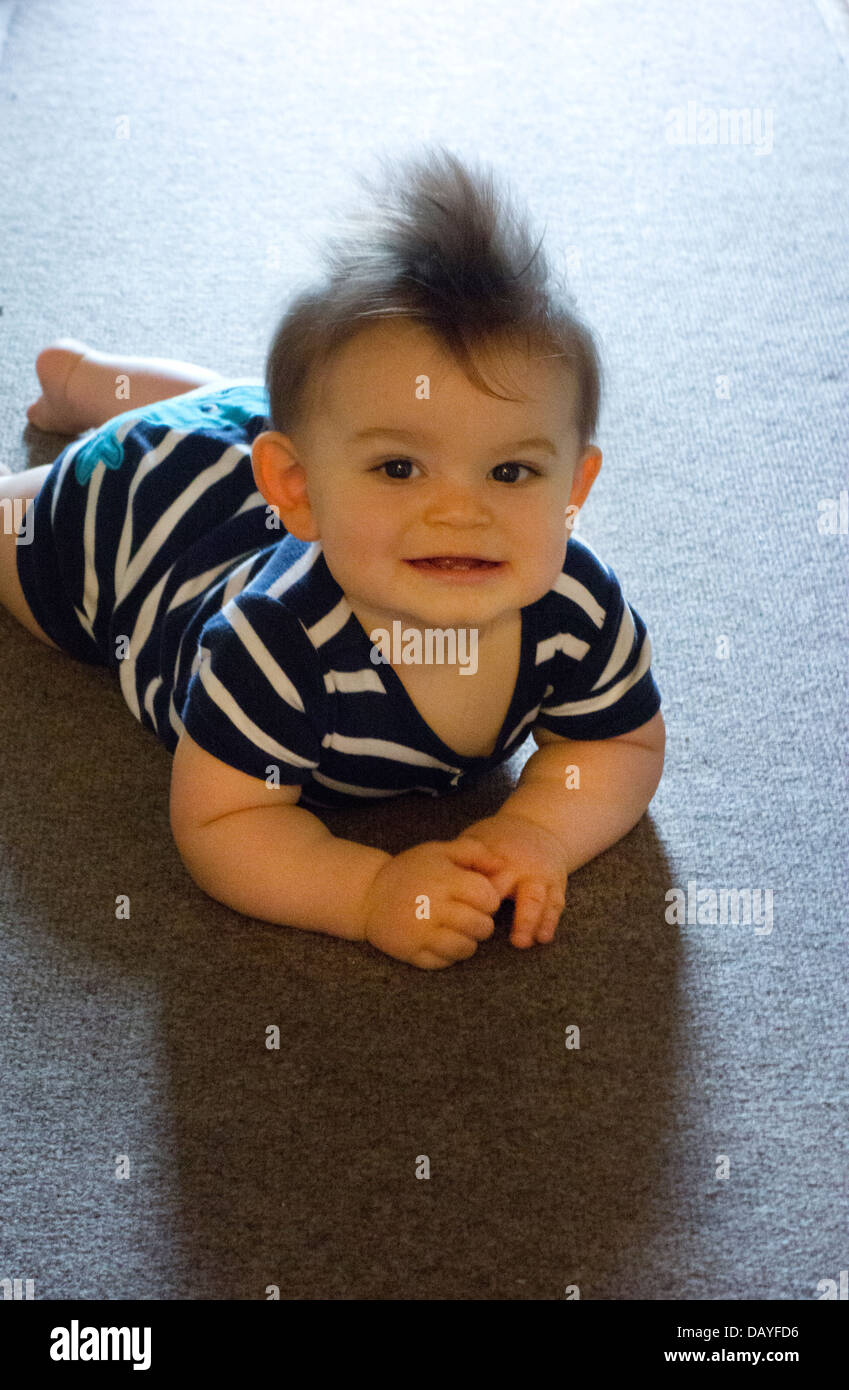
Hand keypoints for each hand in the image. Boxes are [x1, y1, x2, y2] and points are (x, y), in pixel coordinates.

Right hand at [361, 838, 504, 969]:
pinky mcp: (411, 952)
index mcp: (444, 880)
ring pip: (466, 949)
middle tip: (469, 915)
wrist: (367, 894)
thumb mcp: (439, 850)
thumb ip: (473, 852)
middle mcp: (433, 907)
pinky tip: (441, 940)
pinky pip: (444, 962)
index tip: (478, 898)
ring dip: (468, 941)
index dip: (489, 899)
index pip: (488, 898)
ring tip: (457, 929)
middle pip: (482, 927)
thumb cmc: (410, 870)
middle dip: (482, 922)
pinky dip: (448, 955)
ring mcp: (421, 933)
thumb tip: (501, 865)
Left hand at [452, 813, 568, 947]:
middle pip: (511, 888)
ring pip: (538, 900)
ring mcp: (541, 875)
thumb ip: (461, 860)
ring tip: (523, 942)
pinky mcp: (556, 885)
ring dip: (531, 922)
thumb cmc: (498, 839)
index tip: (462, 914)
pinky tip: (543, 938)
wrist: (538, 826)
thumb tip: (437, 883)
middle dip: (505, 910)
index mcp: (498, 856)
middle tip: (491, 932)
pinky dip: (549, 922)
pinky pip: (555, 904)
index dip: (474, 897)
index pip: (485, 879)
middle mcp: (521, 866)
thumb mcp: (477, 839)